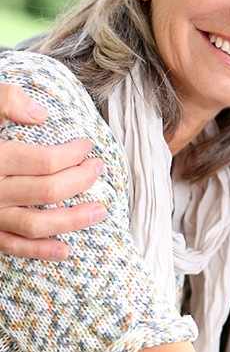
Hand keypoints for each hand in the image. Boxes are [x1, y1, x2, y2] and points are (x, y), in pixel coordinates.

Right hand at [0, 82, 105, 259]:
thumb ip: (6, 100)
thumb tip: (40, 115)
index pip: (43, 161)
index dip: (72, 153)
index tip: (87, 144)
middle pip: (47, 190)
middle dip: (80, 179)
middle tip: (97, 167)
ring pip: (35, 224)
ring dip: (72, 220)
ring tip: (100, 210)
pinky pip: (11, 246)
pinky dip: (38, 251)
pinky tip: (65, 251)